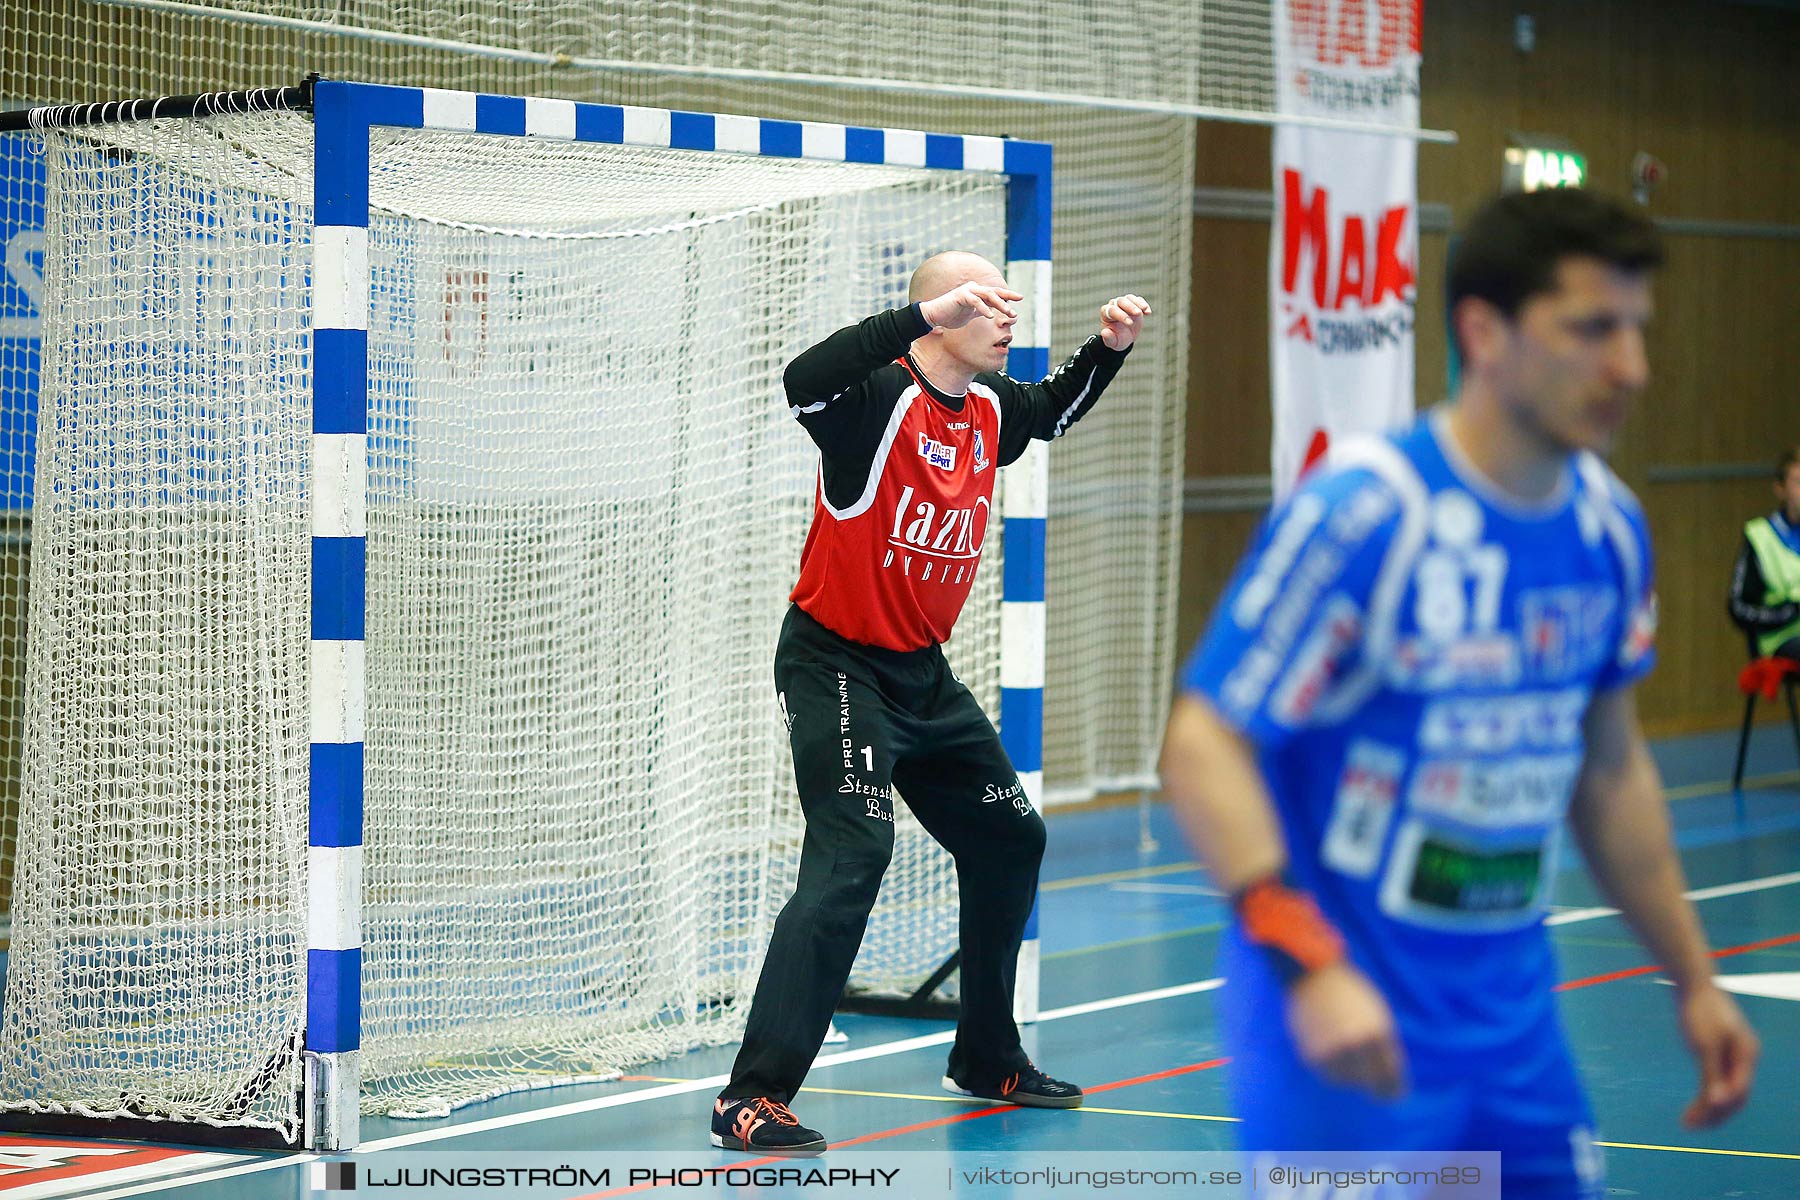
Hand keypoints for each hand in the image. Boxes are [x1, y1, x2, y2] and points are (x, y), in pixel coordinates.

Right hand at [920, 281, 1021, 330]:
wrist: (934, 316)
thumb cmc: (951, 316)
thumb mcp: (970, 314)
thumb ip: (980, 311)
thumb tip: (991, 312)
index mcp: (977, 293)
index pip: (995, 293)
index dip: (1007, 295)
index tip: (1019, 299)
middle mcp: (974, 289)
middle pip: (994, 291)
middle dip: (1008, 297)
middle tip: (1018, 303)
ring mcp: (967, 291)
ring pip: (987, 294)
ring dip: (999, 303)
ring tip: (1008, 311)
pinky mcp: (961, 295)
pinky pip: (975, 301)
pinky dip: (983, 308)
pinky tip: (990, 315)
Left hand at [1099, 293, 1150, 349]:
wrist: (1125, 338)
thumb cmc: (1117, 339)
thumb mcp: (1113, 342)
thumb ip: (1108, 338)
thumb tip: (1104, 333)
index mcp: (1106, 314)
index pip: (1112, 310)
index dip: (1121, 315)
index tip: (1130, 323)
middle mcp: (1114, 306)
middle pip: (1121, 301)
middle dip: (1130, 307)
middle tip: (1138, 314)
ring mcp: (1124, 304)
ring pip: (1129, 298)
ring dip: (1137, 303)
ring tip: (1144, 309)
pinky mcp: (1134, 304)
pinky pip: (1138, 300)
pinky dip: (1143, 304)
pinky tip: (1148, 312)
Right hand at [1286, 962, 1407, 1100]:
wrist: (1311, 977)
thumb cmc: (1351, 994)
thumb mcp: (1378, 1015)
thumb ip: (1384, 1045)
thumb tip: (1389, 1075)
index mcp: (1374, 1034)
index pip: (1389, 1076)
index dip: (1394, 1090)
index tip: (1396, 1095)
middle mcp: (1352, 1045)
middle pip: (1369, 1082)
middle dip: (1375, 1085)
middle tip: (1378, 1090)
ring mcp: (1330, 1051)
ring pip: (1348, 1081)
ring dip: (1352, 1076)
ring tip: (1350, 1058)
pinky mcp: (1311, 1055)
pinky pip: (1328, 1075)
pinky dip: (1334, 1070)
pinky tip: (1334, 1054)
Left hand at [1677, 982, 1757, 1127]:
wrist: (1693, 985)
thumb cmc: (1700, 1011)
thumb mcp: (1704, 1044)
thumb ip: (1712, 1073)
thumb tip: (1717, 1102)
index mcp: (1746, 1055)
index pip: (1738, 1092)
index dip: (1719, 1108)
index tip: (1697, 1120)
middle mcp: (1744, 1058)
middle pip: (1735, 1096)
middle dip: (1715, 1114)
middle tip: (1690, 1126)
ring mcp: (1734, 1056)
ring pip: (1726, 1091)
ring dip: (1708, 1108)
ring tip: (1688, 1122)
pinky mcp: (1721, 1053)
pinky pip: (1717, 1080)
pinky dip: (1706, 1094)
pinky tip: (1695, 1105)